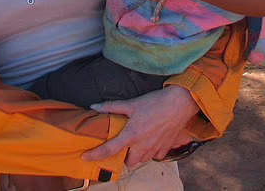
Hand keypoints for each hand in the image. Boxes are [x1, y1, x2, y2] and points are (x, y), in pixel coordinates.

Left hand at [81, 86, 199, 166]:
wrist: (180, 103)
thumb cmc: (155, 102)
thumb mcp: (132, 103)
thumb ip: (112, 107)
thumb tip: (94, 107)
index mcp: (132, 135)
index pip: (109, 150)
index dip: (95, 155)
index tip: (85, 157)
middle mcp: (143, 146)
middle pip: (128, 162)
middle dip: (123, 157)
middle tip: (120, 145)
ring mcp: (155, 149)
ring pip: (141, 160)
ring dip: (136, 155)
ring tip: (134, 143)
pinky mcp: (165, 149)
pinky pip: (154, 156)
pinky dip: (149, 152)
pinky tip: (149, 141)